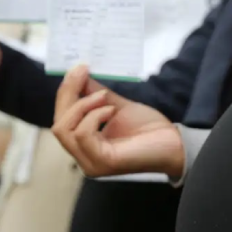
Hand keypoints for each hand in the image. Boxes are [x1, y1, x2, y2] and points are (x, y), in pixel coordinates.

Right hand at [52, 66, 184, 177]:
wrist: (174, 143)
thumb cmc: (148, 129)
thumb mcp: (116, 106)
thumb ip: (95, 94)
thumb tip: (78, 74)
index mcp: (84, 144)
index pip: (61, 119)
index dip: (65, 92)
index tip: (77, 68)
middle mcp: (83, 157)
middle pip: (58, 124)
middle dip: (68, 94)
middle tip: (83, 72)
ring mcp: (91, 162)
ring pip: (64, 129)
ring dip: (83, 105)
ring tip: (104, 97)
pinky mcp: (101, 162)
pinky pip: (82, 134)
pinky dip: (94, 116)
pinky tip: (111, 111)